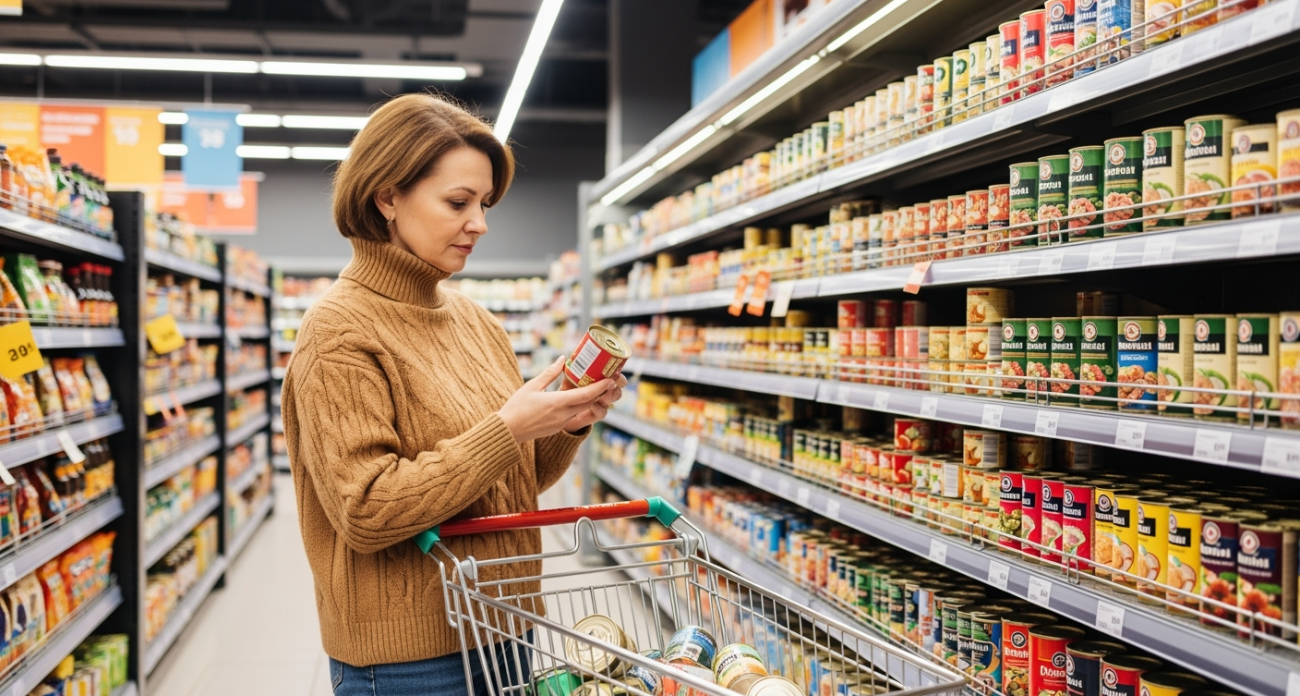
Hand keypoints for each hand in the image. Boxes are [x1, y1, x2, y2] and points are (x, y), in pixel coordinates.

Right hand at [498, 358, 612, 443]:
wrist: (508, 431)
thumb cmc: (516, 407)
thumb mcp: (532, 386)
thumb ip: (549, 373)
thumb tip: (562, 359)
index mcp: (557, 403)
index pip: (586, 395)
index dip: (600, 387)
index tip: (611, 379)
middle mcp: (563, 415)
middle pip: (588, 403)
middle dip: (600, 392)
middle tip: (609, 380)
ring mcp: (561, 423)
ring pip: (582, 410)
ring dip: (591, 399)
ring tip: (598, 387)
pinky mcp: (557, 428)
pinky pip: (573, 415)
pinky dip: (580, 406)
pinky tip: (581, 398)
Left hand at [561, 371, 626, 432]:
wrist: (558, 412)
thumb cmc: (563, 392)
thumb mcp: (566, 380)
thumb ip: (568, 372)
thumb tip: (562, 358)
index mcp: (599, 380)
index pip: (615, 374)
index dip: (618, 372)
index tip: (616, 370)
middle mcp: (603, 392)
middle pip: (618, 386)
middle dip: (619, 383)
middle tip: (613, 380)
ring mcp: (600, 404)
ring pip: (612, 400)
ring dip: (610, 395)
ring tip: (603, 393)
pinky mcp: (594, 415)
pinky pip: (602, 413)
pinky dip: (600, 408)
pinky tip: (593, 404)